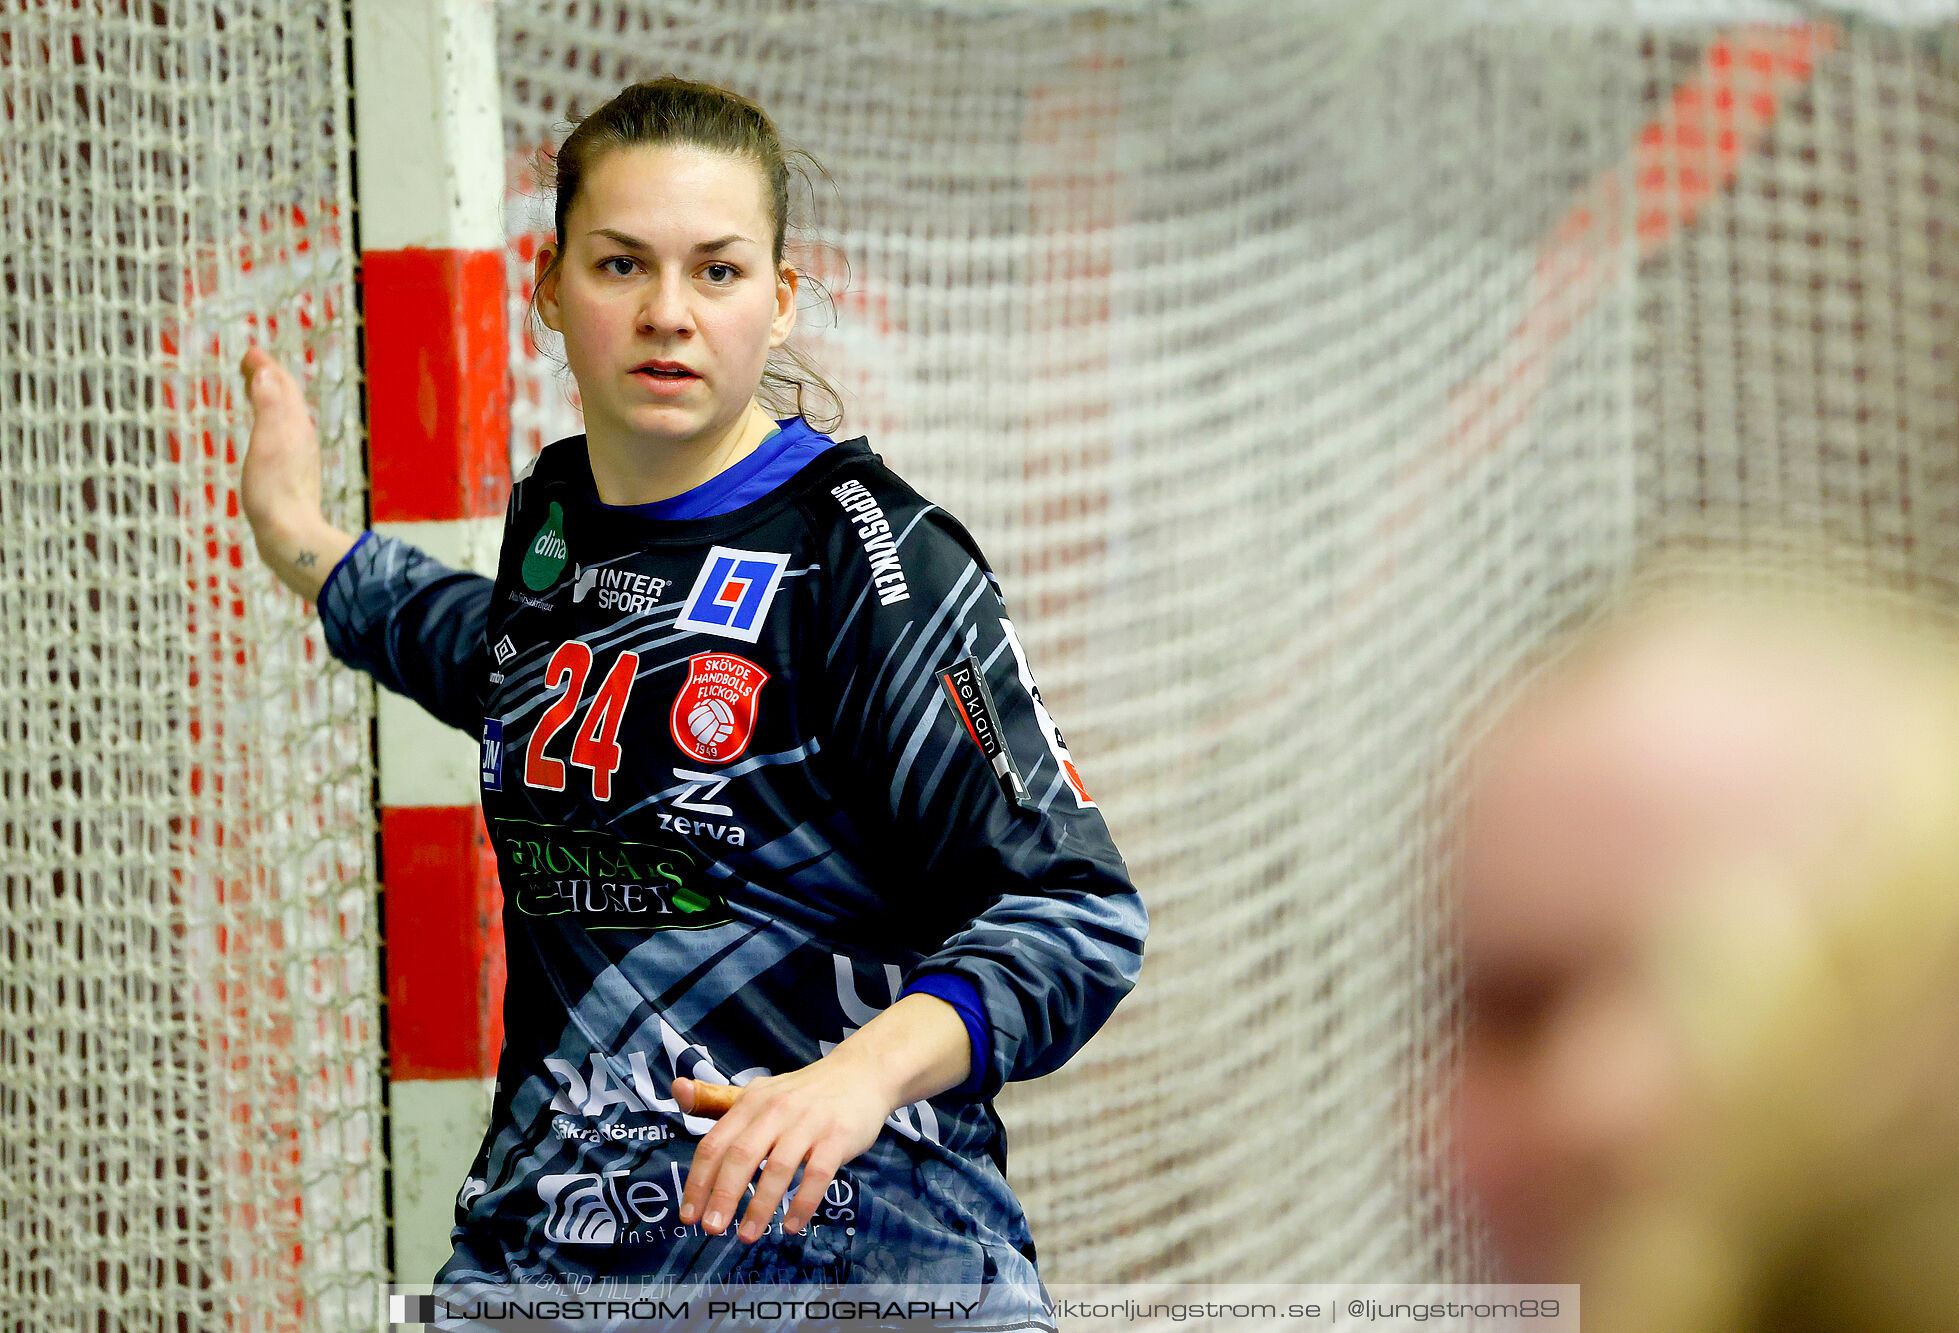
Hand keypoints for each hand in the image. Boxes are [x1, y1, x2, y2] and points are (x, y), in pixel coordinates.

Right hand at [238, 346, 353, 599]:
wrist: (291, 536)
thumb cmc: (274, 492)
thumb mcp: (266, 443)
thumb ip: (268, 408)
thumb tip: (266, 374)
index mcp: (295, 426)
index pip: (283, 386)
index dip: (267, 367)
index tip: (250, 352)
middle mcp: (302, 438)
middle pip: (287, 399)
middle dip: (269, 378)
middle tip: (249, 363)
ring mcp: (299, 456)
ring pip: (286, 417)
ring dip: (270, 398)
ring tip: (255, 389)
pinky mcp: (292, 474)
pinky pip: (282, 436)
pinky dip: (271, 422)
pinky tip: (266, 433)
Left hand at [674, 1058, 891, 1242]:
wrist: (862, 1073)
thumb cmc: (803, 1093)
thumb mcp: (758, 1093)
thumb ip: (717, 1099)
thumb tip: (675, 1090)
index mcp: (751, 1101)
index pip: (715, 1143)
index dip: (698, 1181)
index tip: (688, 1215)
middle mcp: (777, 1109)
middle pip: (742, 1155)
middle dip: (723, 1195)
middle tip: (712, 1229)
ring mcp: (809, 1122)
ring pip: (779, 1167)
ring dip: (760, 1205)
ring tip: (747, 1235)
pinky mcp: (838, 1136)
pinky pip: (818, 1174)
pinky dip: (803, 1202)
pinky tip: (791, 1225)